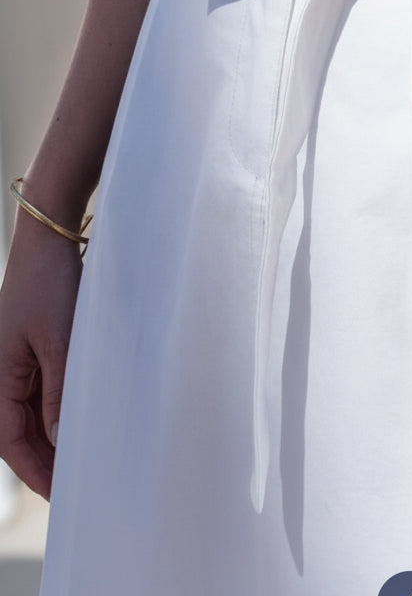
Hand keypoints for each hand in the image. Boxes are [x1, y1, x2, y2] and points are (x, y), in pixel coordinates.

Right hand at [0, 207, 83, 499]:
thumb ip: (59, 394)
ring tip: (83, 458)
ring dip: (52, 436)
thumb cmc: (50, 284)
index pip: (10, 440)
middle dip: (45, 459)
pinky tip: (79, 420)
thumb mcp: (60, 342)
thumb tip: (60, 441)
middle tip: (78, 484)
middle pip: (18, 430)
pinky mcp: (31, 344)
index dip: (36, 471)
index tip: (63, 495)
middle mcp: (0, 370)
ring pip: (30, 412)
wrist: (49, 236)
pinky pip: (40, 389)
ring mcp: (15, 357)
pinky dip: (57, 409)